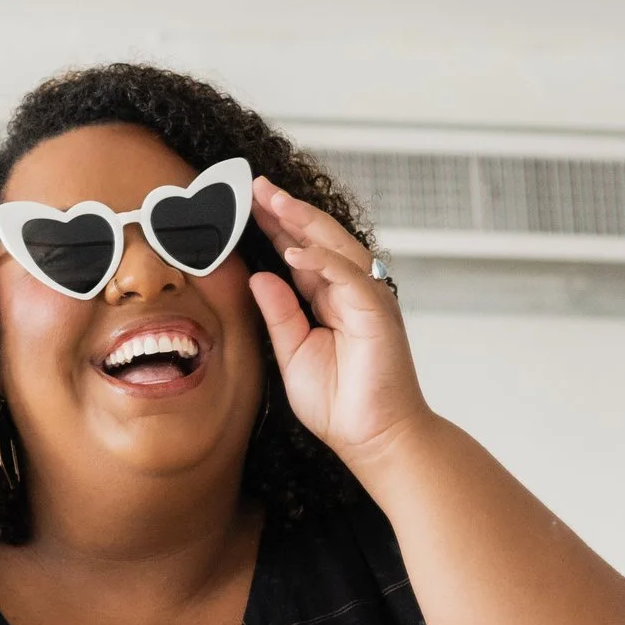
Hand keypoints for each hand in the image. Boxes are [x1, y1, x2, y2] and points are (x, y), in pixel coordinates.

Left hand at [248, 177, 430, 470]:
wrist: (374, 439)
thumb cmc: (341, 405)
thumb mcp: (293, 353)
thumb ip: (279, 313)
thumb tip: (260, 276)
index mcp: (331, 300)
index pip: (301, 252)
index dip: (276, 226)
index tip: (247, 203)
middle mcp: (351, 293)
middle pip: (319, 239)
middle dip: (287, 210)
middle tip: (255, 185)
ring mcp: (367, 299)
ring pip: (336, 246)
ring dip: (304, 221)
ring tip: (271, 200)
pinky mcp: (377, 313)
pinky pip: (348, 276)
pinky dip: (322, 260)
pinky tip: (293, 249)